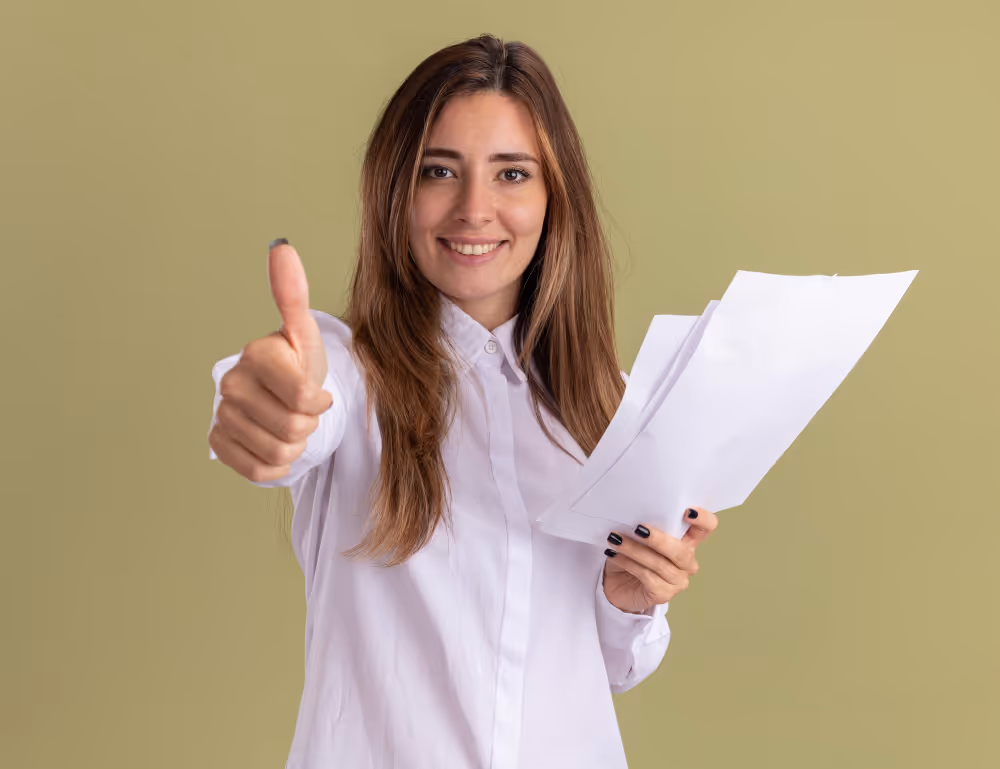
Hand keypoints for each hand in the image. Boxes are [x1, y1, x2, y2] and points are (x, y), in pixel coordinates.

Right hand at [208, 240, 332, 482]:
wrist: (282, 398)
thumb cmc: (300, 366)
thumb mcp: (307, 336)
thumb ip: (294, 295)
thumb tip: (281, 246)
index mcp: (256, 355)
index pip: (303, 398)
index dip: (319, 402)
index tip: (318, 394)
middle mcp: (231, 383)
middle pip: (293, 429)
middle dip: (309, 426)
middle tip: (303, 411)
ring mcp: (221, 414)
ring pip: (279, 452)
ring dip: (295, 445)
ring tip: (290, 423)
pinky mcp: (218, 443)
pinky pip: (259, 470)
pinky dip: (276, 465)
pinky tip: (274, 443)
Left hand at [602, 507, 719, 613]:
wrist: (615, 585)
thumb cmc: (631, 555)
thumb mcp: (640, 537)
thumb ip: (647, 526)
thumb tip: (637, 514)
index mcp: (687, 542)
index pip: (706, 528)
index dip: (703, 519)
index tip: (686, 511)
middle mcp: (687, 562)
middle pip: (681, 552)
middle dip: (658, 539)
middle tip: (638, 528)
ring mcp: (677, 581)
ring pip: (660, 564)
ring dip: (635, 550)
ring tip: (615, 539)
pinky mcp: (663, 594)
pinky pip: (646, 577)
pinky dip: (628, 563)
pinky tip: (614, 554)